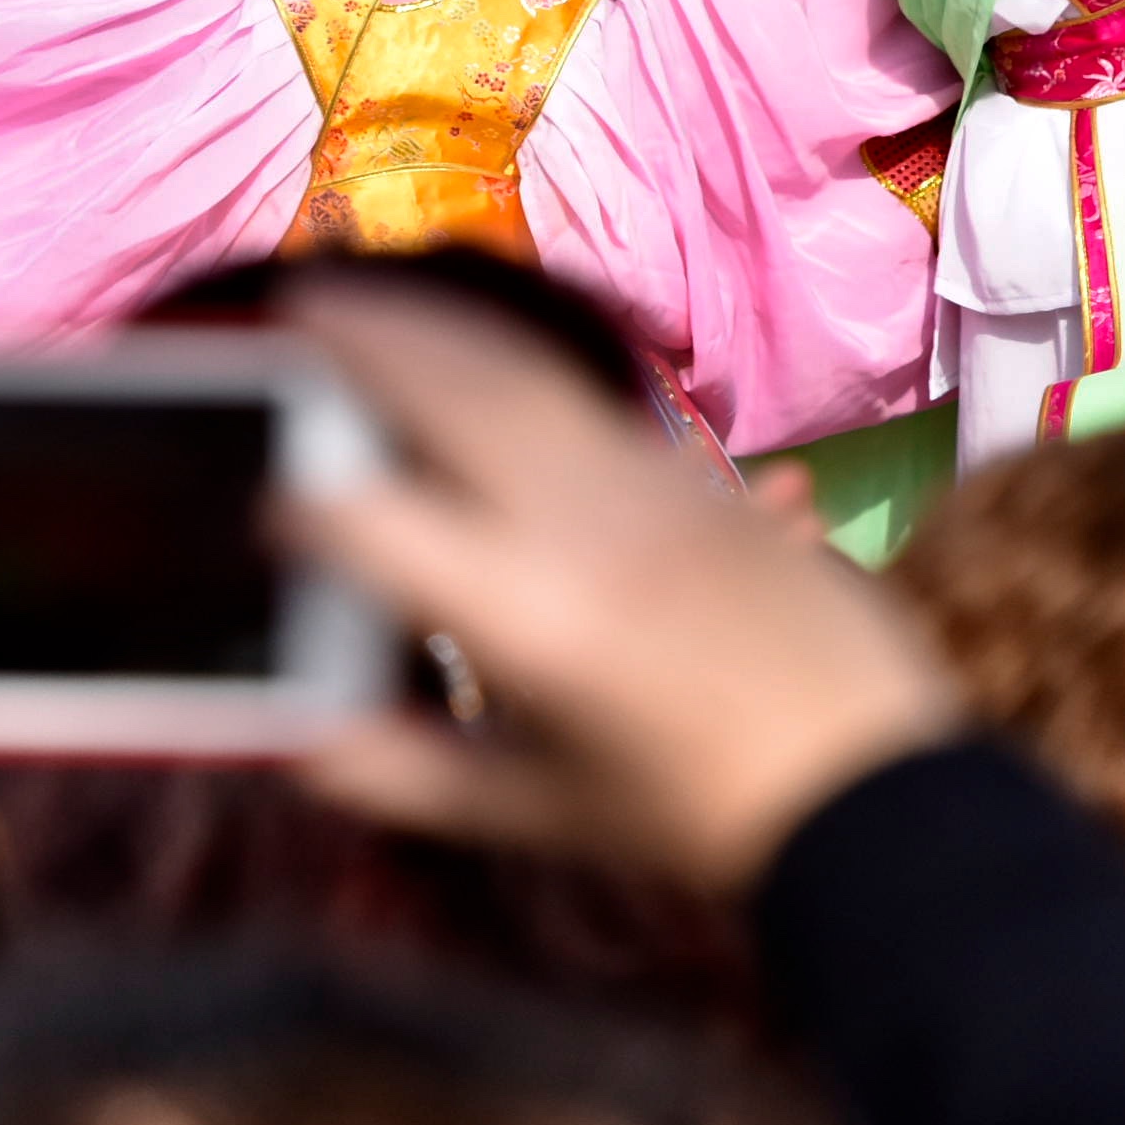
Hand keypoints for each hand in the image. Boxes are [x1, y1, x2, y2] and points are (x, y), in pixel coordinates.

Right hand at [283, 287, 965, 894]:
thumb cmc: (693, 818)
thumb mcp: (537, 810)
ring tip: (373, 306)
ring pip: (526, 380)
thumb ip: (412, 775)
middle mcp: (582, 528)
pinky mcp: (698, 484)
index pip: (380, 527)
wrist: (865, 784)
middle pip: (455, 398)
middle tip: (297, 307)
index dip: (305, 508)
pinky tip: (483, 359)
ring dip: (441, 331)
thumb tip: (310, 746)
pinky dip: (516, 366)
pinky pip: (591, 403)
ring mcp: (651, 489)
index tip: (260, 499)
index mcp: (528, 617)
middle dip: (367, 342)